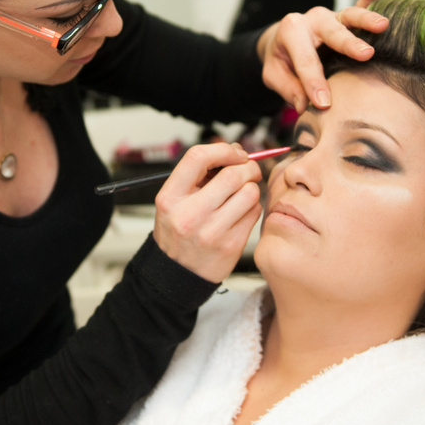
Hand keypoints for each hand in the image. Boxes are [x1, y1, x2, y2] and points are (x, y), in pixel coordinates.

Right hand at [152, 143, 263, 282]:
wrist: (176, 275)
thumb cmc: (177, 232)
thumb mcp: (173, 201)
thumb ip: (198, 175)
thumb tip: (236, 152)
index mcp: (170, 197)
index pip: (198, 157)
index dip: (223, 149)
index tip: (234, 153)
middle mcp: (189, 214)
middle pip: (232, 174)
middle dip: (247, 166)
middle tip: (248, 169)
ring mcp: (211, 231)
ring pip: (249, 192)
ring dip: (251, 187)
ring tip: (241, 194)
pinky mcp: (231, 245)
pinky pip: (255, 212)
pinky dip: (253, 206)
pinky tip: (241, 212)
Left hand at [256, 0, 386, 111]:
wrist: (281, 40)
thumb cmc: (280, 59)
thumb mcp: (273, 74)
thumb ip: (287, 88)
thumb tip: (306, 105)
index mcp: (291, 31)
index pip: (305, 60)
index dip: (314, 82)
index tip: (324, 103)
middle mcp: (313, 20)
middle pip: (332, 32)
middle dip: (348, 44)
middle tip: (366, 55)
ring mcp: (331, 16)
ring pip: (350, 15)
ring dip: (366, 20)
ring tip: (383, 25)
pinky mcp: (345, 17)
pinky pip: (360, 2)